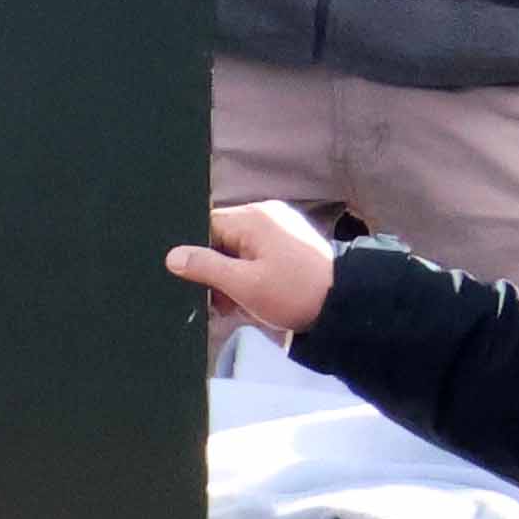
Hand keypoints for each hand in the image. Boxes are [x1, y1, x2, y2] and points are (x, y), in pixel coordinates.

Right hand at [167, 200, 343, 340]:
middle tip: (223, 302)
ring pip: (237, 249)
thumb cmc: (294, 293)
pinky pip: (256, 254)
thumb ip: (205, 268)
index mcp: (252, 218)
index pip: (205, 227)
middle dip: (217, 271)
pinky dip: (250, 274)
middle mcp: (265, 214)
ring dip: (233, 277)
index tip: (199, 285)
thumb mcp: (244, 285)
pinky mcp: (289, 241)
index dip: (196, 256)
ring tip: (242, 303)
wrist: (345, 304)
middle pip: (220, 239)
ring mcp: (279, 226)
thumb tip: (172, 256)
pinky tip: (256, 296)